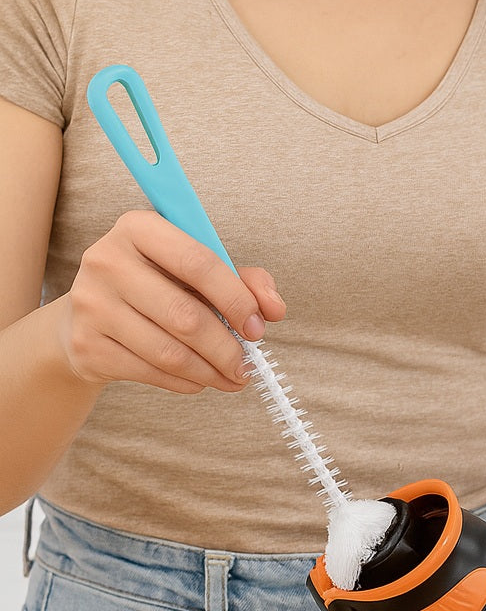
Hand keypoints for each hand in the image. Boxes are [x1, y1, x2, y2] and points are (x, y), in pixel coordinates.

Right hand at [55, 209, 285, 393]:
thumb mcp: (199, 272)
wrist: (88, 318)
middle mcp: (107, 260)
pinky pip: (151, 372)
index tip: (258, 327)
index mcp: (139, 228)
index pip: (199, 262)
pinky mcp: (87, 345)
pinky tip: (200, 380)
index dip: (237, 299)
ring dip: (212, 372)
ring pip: (170, 352)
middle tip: (248, 366)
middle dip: (228, 349)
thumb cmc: (158, 287)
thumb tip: (274, 309)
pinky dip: (186, 382)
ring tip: (233, 377)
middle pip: (186, 316)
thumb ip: (245, 281)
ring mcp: (92, 304)